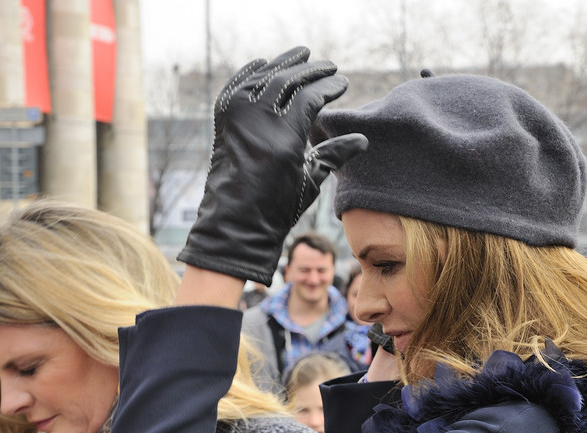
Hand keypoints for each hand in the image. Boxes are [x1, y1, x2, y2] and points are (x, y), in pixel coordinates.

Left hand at [178, 46, 367, 284]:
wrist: (235, 223)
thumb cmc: (277, 208)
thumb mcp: (310, 181)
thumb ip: (334, 154)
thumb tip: (362, 140)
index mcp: (283, 139)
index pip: (309, 97)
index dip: (328, 87)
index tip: (343, 83)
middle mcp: (257, 123)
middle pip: (286, 80)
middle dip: (310, 70)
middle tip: (328, 66)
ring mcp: (237, 120)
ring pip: (262, 77)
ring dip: (283, 63)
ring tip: (301, 55)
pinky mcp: (224, 122)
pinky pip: (237, 86)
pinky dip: (250, 72)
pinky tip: (263, 64)